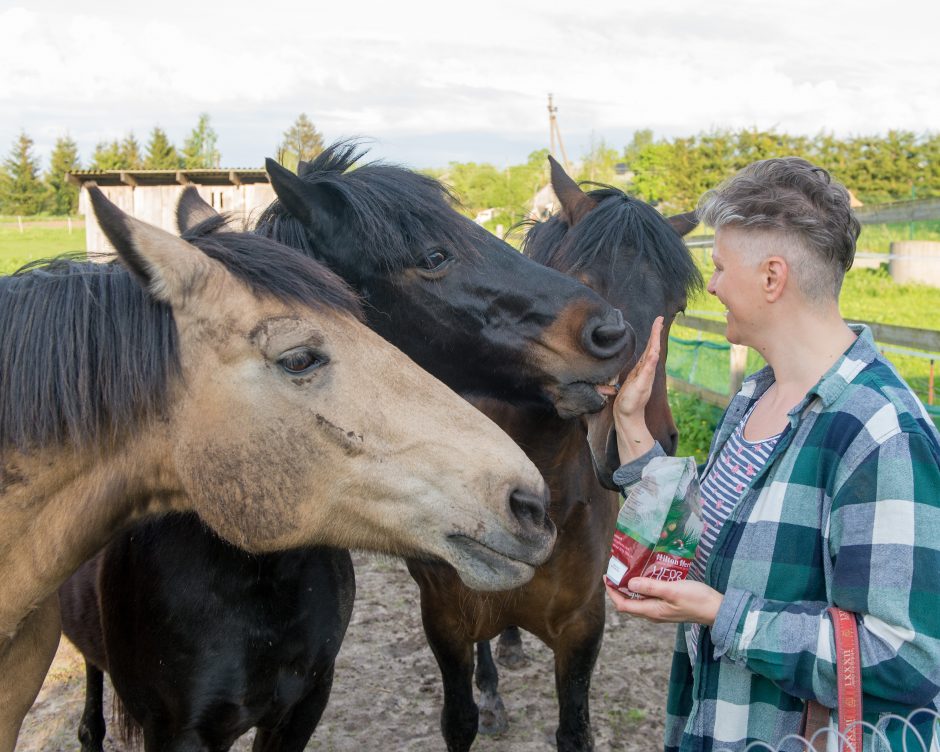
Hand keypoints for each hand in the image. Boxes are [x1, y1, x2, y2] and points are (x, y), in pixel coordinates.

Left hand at [597, 317, 662, 463]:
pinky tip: (655, 351)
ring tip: (658, 327)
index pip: (648, 349)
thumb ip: (614, 385)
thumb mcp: (620, 388)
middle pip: (653, 348)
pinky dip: (652, 360)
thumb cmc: (626, 401)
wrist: (627, 414)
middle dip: (656, 333)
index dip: (652, 336)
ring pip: (652, 355)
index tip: (656, 322)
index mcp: (642, 368)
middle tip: (660, 318)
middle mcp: (645, 370)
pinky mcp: (643, 384)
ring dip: (655, 342)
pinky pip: (649, 369)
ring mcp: (645, 376)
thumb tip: (603, 386)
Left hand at [603, 576, 722, 625]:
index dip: (612, 592)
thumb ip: (651, 587)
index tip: (607, 577)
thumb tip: (629, 583)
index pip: (623, 605)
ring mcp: (661, 612)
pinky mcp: (667, 607)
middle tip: (616, 571)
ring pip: (638, 601)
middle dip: (618, 589)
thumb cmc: (696, 599)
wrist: (717, 610)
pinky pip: (648, 599)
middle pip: (628, 604)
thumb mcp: (672, 590)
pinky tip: (646, 577)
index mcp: (652, 611)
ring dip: (630, 588)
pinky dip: (642, 589)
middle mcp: (653, 614)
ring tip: (628, 572)